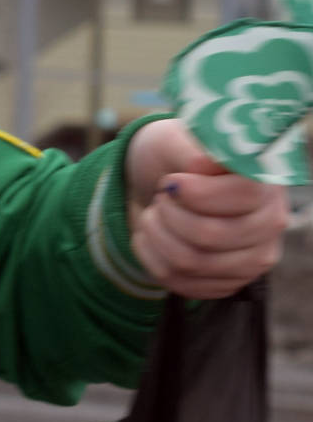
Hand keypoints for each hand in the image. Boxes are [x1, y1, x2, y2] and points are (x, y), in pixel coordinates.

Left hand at [125, 118, 290, 297]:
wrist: (161, 183)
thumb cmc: (173, 156)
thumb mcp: (176, 138)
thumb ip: (193, 149)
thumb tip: (201, 165)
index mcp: (265, 183)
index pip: (242, 197)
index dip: (197, 192)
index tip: (171, 181)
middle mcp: (269, 224)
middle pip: (210, 235)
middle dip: (169, 213)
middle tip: (161, 196)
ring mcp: (251, 259)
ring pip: (191, 262)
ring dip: (156, 233)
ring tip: (153, 213)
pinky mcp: (226, 283)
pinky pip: (178, 281)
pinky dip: (151, 256)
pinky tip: (151, 235)